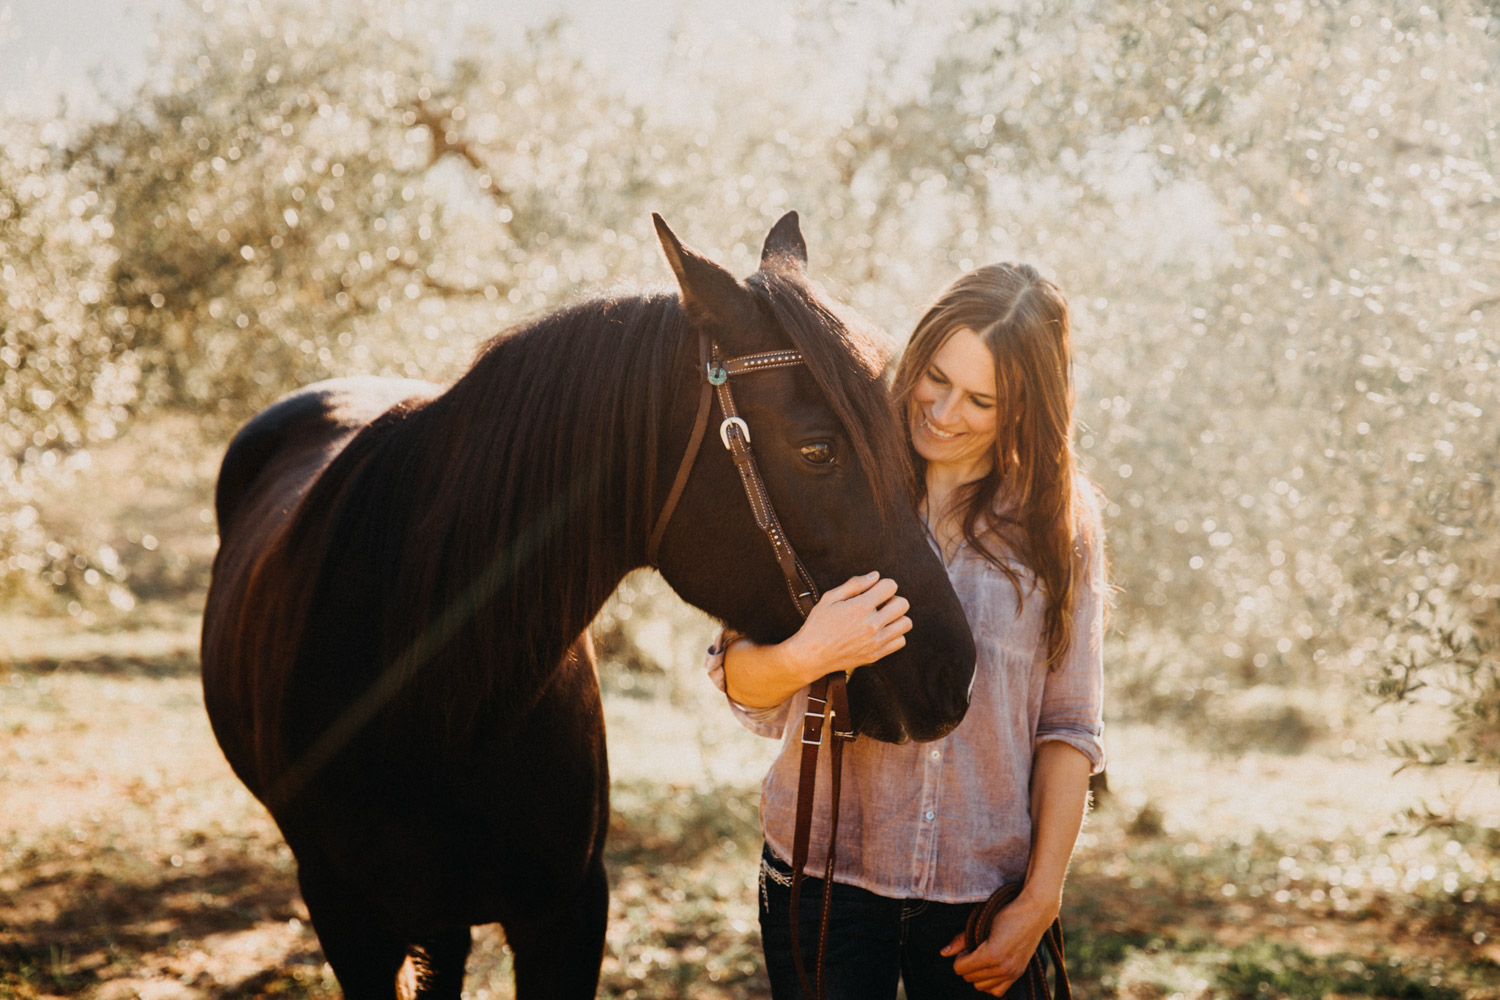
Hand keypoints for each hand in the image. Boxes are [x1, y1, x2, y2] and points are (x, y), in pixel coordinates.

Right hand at [782, 572, 910, 684]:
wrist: (811, 656)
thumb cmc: (818, 624)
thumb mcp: (830, 598)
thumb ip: (854, 584)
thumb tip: (875, 576)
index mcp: (860, 607)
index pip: (890, 586)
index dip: (883, 584)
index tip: (874, 590)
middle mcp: (872, 625)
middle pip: (903, 604)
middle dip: (893, 599)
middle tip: (879, 604)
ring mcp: (876, 642)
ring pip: (906, 623)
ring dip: (897, 617)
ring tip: (882, 618)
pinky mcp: (876, 655)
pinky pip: (900, 641)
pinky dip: (895, 634)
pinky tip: (881, 632)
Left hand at [940, 892, 1055, 995]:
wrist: (1035, 913)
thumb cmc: (1008, 913)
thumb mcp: (981, 922)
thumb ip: (961, 940)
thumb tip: (943, 953)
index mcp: (992, 954)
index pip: (961, 968)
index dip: (959, 957)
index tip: (965, 946)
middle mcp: (1003, 968)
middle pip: (970, 978)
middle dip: (966, 965)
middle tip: (973, 950)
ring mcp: (1012, 973)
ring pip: (981, 986)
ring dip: (977, 974)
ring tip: (981, 958)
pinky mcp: (1018, 974)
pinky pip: (997, 991)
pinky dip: (990, 982)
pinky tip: (989, 968)